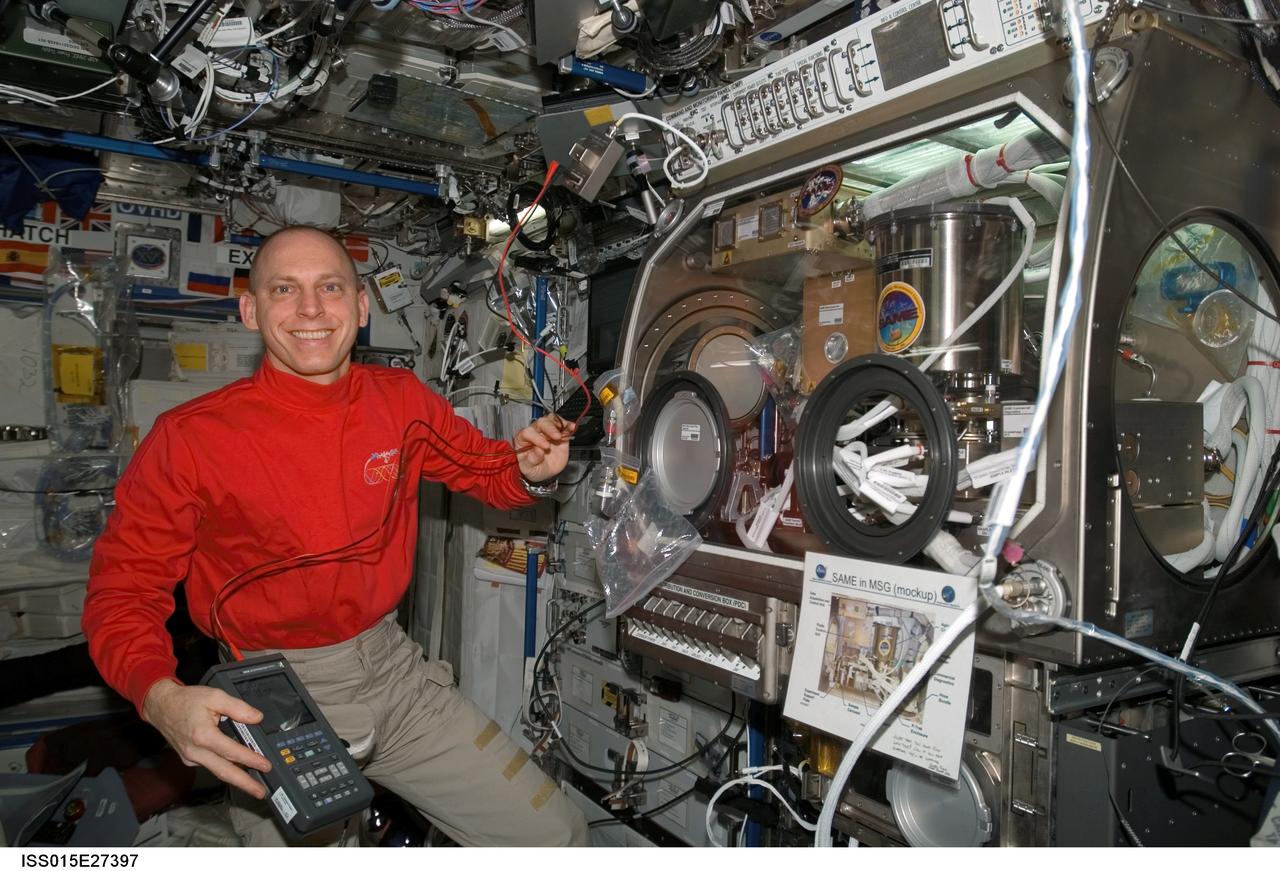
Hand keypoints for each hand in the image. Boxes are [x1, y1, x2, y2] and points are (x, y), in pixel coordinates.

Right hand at [142, 678, 272, 799]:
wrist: (161, 706)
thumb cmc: (186, 701)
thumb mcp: (215, 696)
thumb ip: (238, 707)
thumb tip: (256, 718)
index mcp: (203, 735)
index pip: (232, 752)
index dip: (251, 760)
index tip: (266, 766)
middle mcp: (195, 751)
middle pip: (224, 771)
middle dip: (244, 784)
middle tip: (261, 792)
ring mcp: (190, 757)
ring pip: (217, 770)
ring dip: (235, 778)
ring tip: (253, 784)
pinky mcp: (188, 759)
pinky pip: (209, 765)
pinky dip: (223, 767)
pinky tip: (236, 768)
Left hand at [514, 414, 575, 482]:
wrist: (544, 473)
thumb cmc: (532, 469)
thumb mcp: (528, 468)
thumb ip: (531, 460)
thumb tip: (538, 451)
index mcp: (523, 439)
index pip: (528, 432)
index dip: (537, 437)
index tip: (545, 446)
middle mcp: (535, 432)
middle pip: (541, 423)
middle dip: (550, 428)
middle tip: (557, 437)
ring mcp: (547, 432)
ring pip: (551, 420)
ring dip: (559, 424)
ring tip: (564, 433)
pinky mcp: (559, 434)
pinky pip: (563, 425)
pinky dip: (568, 425)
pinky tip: (571, 428)